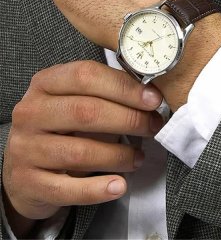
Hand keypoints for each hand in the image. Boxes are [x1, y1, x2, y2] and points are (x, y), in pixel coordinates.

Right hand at [2, 61, 163, 223]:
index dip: (124, 87)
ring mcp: (25, 148)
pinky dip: (98, 189)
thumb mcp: (76, 100)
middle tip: (153, 126)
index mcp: (45, 83)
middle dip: (129, 119)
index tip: (153, 99)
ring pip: (80, 152)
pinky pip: (67, 188)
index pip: (86, 76)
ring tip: (139, 157)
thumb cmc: (61, 127)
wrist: (24, 167)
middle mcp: (31, 112)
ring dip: (119, 155)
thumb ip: (106, 93)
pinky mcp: (27, 182)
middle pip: (86, 111)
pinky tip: (119, 185)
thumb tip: (150, 96)